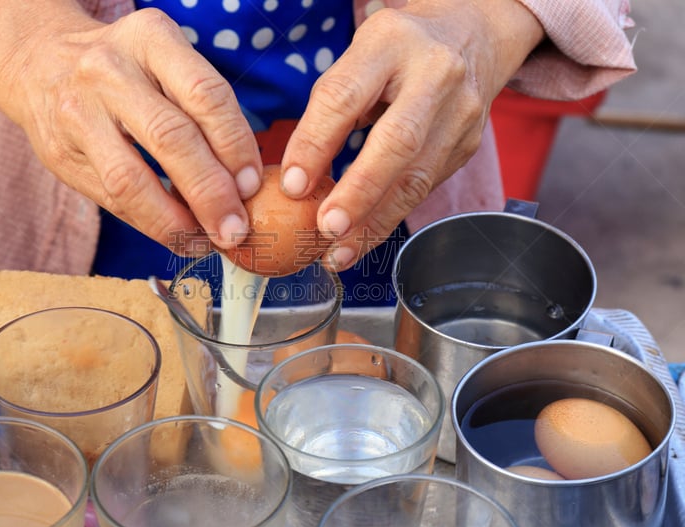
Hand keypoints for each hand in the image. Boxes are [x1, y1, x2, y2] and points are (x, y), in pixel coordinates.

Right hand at [0, 7, 262, 254]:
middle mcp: (109, 70)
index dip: (236, 146)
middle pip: (171, 138)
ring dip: (176, 221)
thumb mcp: (163, 62)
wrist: (38, 62)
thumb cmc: (124, 71)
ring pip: (132, 179)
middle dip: (211, 193)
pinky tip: (176, 235)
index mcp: (150, 38)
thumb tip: (245, 185)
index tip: (253, 186)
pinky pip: (111, 199)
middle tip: (235, 228)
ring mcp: (78, 112)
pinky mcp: (58, 153)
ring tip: (205, 240)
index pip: (205, 95)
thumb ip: (201, 110)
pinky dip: (150, 223)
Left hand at [281, 0, 543, 269]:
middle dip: (359, 192)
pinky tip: (363, 239)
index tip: (293, 184)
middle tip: (327, 227)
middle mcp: (435, 75)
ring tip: (340, 252)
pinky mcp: (466, 146)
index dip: (315, 143)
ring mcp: (460, 113)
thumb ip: (329, 105)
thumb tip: (298, 176)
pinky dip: (389, 218)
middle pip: (397, 142)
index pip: (346, 97)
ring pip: (417, 178)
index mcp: (392, 42)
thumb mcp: (360, 56)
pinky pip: (424, 190)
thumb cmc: (399, 50)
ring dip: (375, 222)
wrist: (473, 35)